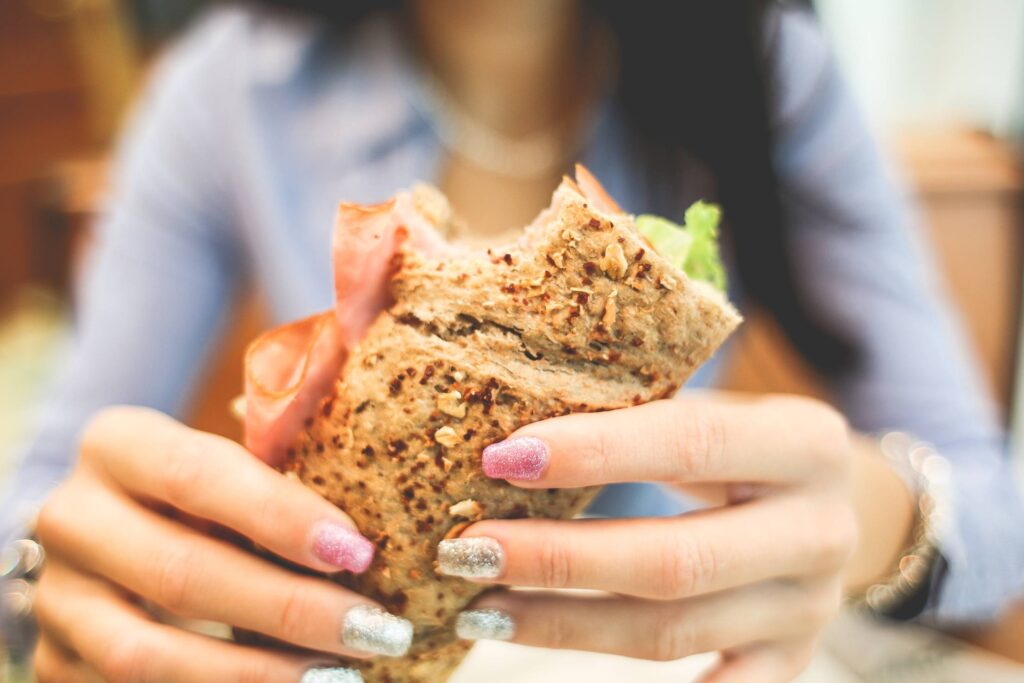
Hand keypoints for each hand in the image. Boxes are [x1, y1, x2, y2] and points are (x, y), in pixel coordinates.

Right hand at [32, 406, 411, 682]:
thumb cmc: (199, 492)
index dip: (280, 516)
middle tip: (373, 630)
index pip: (198, 475)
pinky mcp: (57, 661)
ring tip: (337, 675)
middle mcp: (72, 518)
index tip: (357, 553)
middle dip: (289, 609)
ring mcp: (57, 598)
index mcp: (117, 445)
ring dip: (254, 674)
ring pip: (147, 655)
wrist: (111, 534)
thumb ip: (279, 475)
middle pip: (180, 574)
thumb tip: (364, 539)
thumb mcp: (227, 466)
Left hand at [441, 393, 856, 682]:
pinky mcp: (787, 663)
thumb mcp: (716, 411)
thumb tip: (508, 430)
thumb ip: (636, 411)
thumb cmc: (742, 444)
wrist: (838, 505)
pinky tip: (546, 665)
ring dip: (564, 625)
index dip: (592, 452)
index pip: (688, 444)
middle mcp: (819, 531)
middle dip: (558, 560)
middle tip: (467, 551)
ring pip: (671, 633)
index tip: (501, 459)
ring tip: (481, 609)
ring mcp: (808, 610)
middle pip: (674, 561)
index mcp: (804, 443)